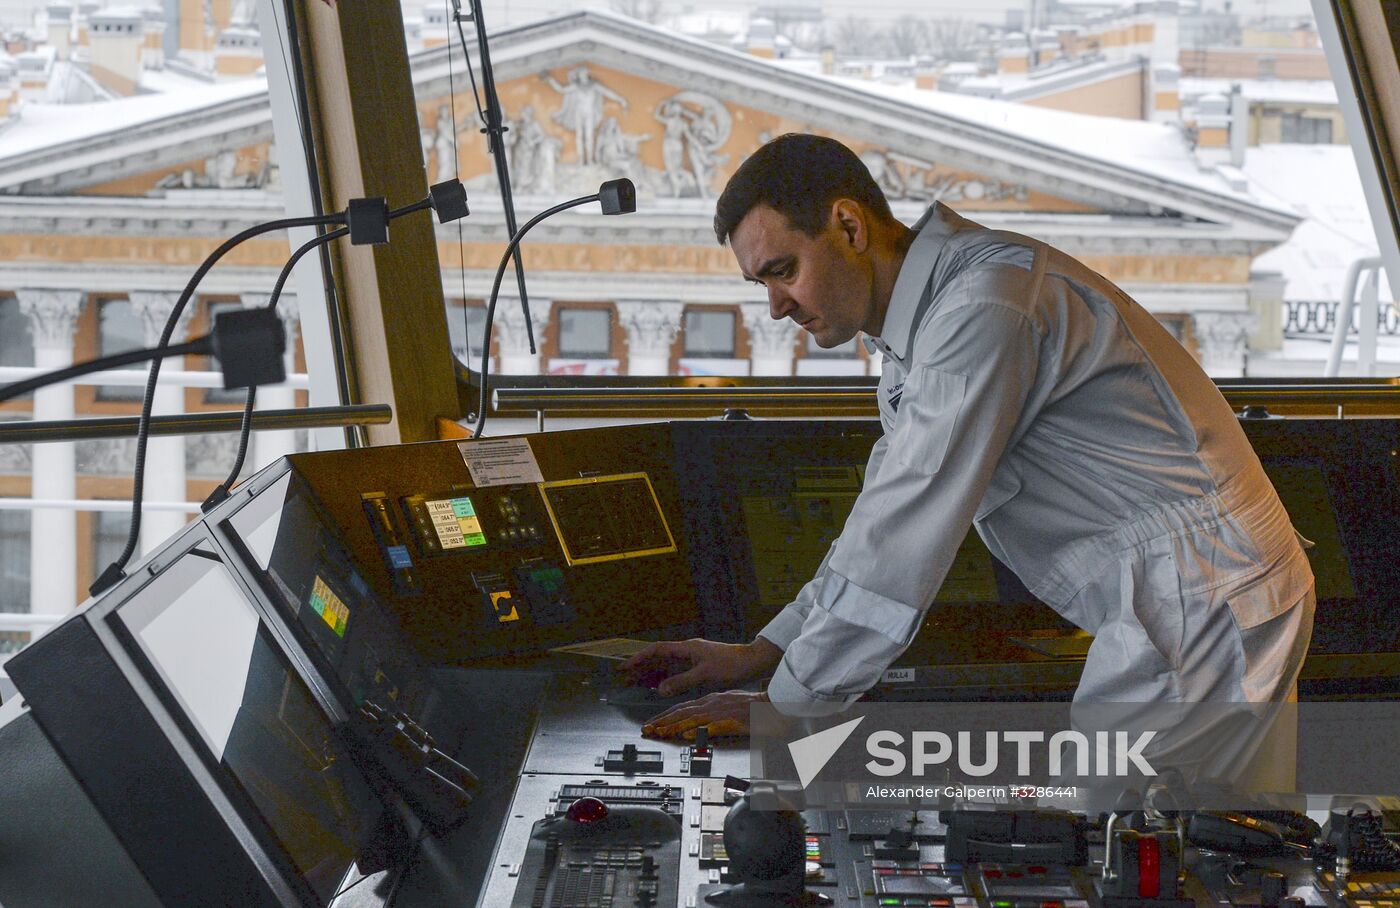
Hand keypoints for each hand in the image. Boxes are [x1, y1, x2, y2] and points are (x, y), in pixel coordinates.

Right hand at [617, 637, 781, 697]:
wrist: (752, 662)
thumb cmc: (732, 666)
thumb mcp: (704, 675)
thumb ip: (681, 681)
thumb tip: (660, 689)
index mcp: (687, 648)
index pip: (657, 650)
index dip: (640, 658)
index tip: (626, 666)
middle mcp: (688, 651)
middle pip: (658, 657)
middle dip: (640, 666)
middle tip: (623, 676)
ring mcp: (693, 658)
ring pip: (666, 664)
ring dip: (650, 672)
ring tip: (634, 681)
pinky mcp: (699, 666)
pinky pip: (675, 670)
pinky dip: (664, 677)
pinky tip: (658, 685)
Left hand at [642, 690, 765, 739]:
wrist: (776, 703)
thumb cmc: (755, 707)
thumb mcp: (729, 706)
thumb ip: (713, 715)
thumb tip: (697, 727)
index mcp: (713, 699)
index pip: (683, 707)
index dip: (666, 715)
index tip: (654, 723)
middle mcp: (713, 703)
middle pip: (683, 712)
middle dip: (663, 721)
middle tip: (648, 729)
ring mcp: (722, 712)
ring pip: (692, 720)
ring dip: (674, 727)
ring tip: (660, 733)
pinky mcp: (732, 721)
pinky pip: (712, 727)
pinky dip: (698, 731)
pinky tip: (688, 736)